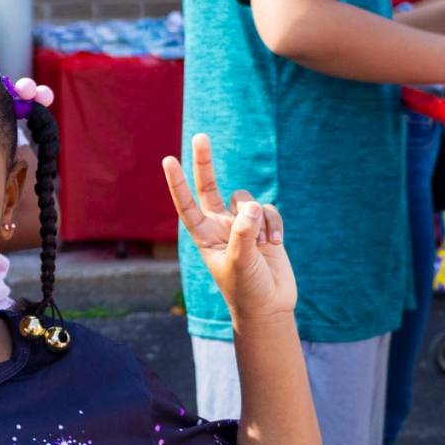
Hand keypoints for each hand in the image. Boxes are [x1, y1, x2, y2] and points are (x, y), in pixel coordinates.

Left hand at [164, 136, 296, 325]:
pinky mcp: (264, 226)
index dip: (177, 183)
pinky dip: (274, 223)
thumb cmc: (246, 290)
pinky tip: (275, 243)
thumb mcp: (239, 263)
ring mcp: (242, 224)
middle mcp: (220, 225)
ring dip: (258, 218)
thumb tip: (250, 206)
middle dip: (205, 163)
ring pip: (247, 200)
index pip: (187, 205)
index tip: (168, 160)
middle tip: (200, 137)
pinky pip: (268, 210)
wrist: (269, 307)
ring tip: (262, 243)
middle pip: (210, 187)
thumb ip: (243, 234)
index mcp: (205, 236)